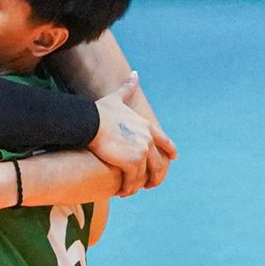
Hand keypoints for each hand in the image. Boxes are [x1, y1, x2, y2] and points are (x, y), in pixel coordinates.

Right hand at [91, 73, 162, 194]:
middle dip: (156, 177)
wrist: (91, 122)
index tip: (174, 159)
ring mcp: (141, 153)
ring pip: (144, 176)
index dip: (170, 151)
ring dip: (137, 186)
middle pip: (159, 165)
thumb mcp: (118, 99)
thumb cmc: (100, 111)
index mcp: (147, 127)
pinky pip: (132, 181)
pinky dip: (127, 188)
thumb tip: (134, 73)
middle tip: (149, 185)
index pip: (166, 142)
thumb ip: (128, 88)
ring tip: (130, 191)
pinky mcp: (131, 163)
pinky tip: (122, 192)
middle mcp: (148, 141)